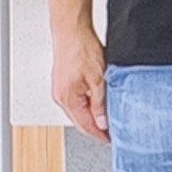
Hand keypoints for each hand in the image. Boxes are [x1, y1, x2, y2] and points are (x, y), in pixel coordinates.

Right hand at [49, 15, 110, 141]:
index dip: (99, 135)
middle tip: (112, 134)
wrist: (71, 31)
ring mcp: (60, 91)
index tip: (111, 140)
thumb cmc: (82, 49)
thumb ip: (100, 103)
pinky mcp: (62, 84)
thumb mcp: (98, 79)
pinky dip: (86, 108)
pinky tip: (97, 106)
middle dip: (96, 129)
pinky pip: (75, 102)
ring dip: (91, 119)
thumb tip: (103, 122)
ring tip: (108, 122)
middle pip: (80, 121)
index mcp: (68, 99)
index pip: (85, 126)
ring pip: (77, 112)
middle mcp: (60, 97)